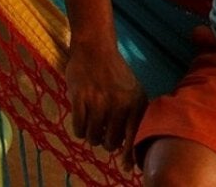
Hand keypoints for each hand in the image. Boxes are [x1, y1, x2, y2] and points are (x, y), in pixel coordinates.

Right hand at [64, 41, 147, 168]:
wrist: (96, 49)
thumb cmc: (115, 75)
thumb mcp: (134, 93)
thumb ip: (134, 119)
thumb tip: (131, 155)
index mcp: (137, 103)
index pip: (134, 138)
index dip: (129, 156)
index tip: (125, 167)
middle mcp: (121, 104)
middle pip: (110, 143)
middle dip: (105, 140)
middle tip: (102, 129)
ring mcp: (100, 101)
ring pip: (93, 138)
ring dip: (90, 135)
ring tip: (92, 122)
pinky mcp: (81, 99)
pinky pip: (78, 129)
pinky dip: (78, 129)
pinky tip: (81, 118)